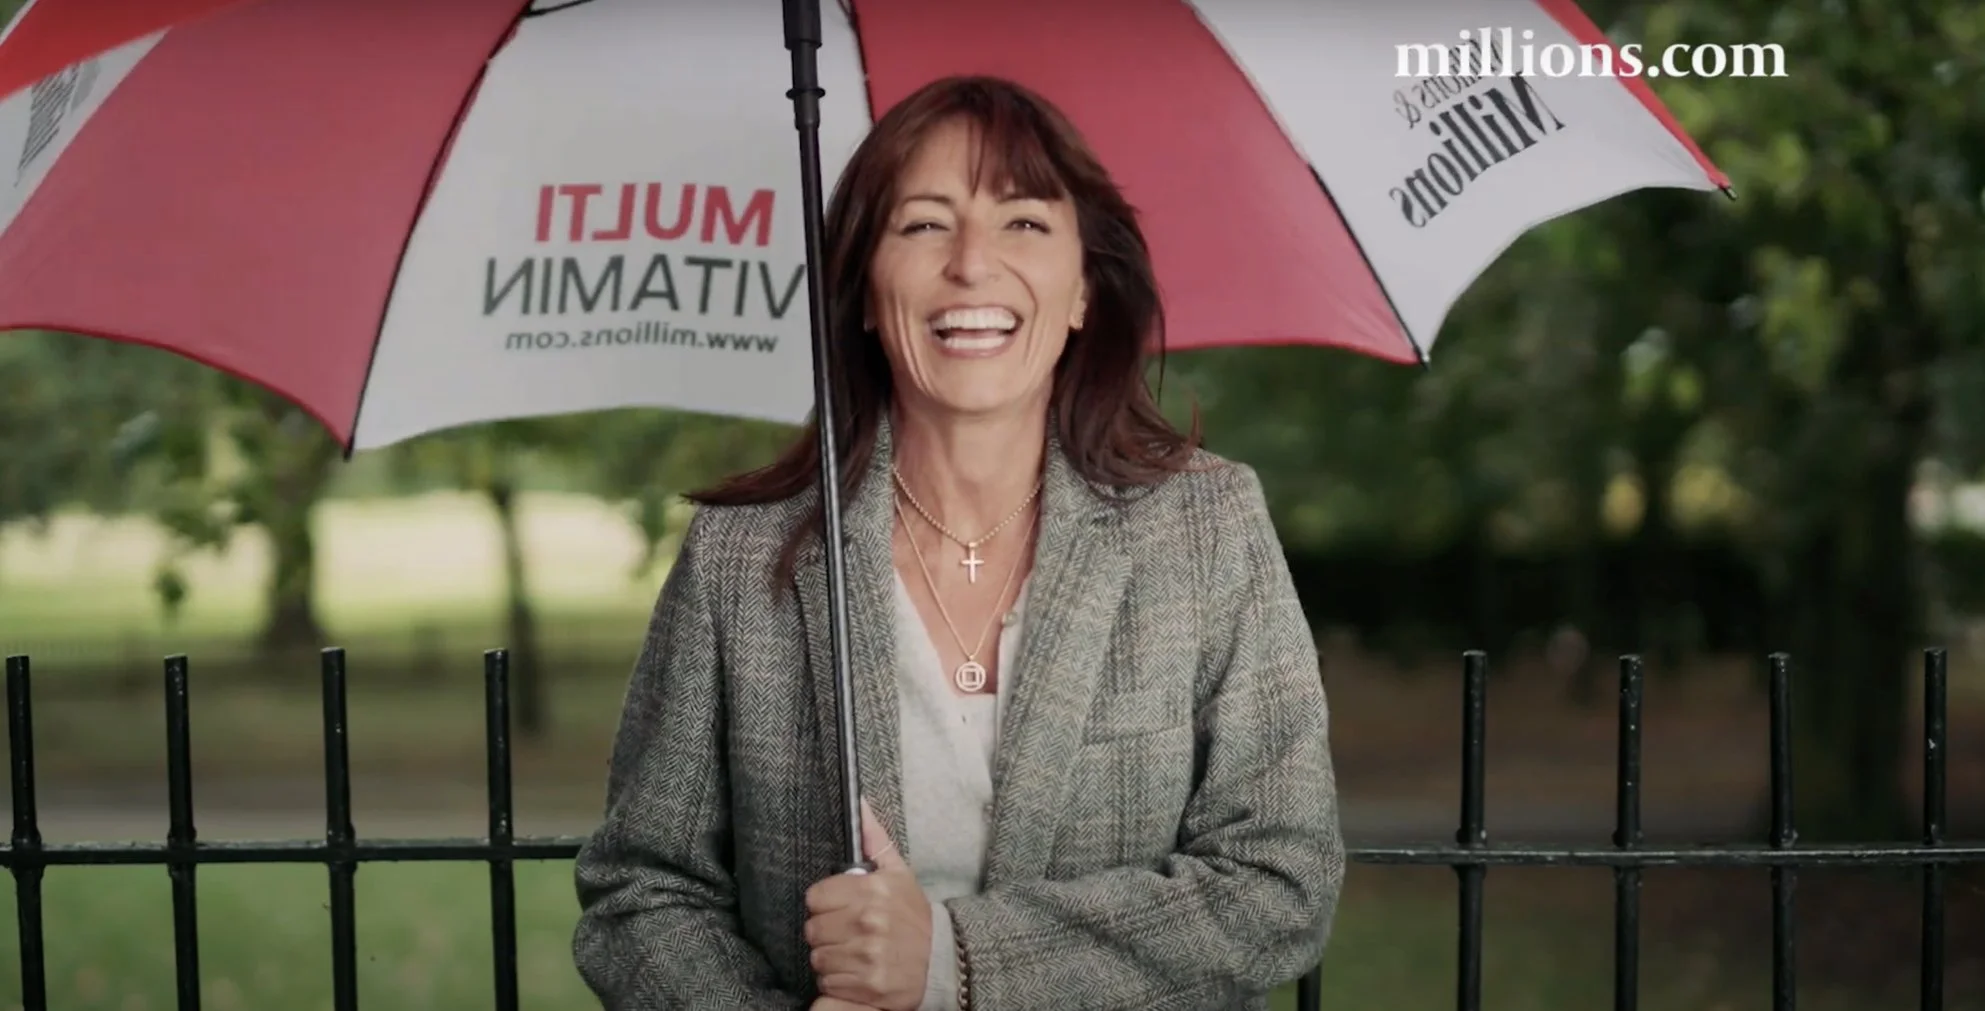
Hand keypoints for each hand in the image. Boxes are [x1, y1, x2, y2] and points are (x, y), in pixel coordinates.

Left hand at [804, 798, 932, 1010]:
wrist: (943, 960)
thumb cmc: (914, 916)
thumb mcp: (899, 873)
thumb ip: (875, 839)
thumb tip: (859, 802)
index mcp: (873, 890)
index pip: (815, 897)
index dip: (825, 904)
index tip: (840, 908)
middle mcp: (868, 922)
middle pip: (813, 929)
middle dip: (826, 932)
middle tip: (847, 933)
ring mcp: (868, 956)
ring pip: (818, 958)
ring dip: (831, 958)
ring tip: (853, 953)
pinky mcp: (868, 985)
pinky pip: (828, 983)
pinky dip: (837, 981)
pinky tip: (856, 972)